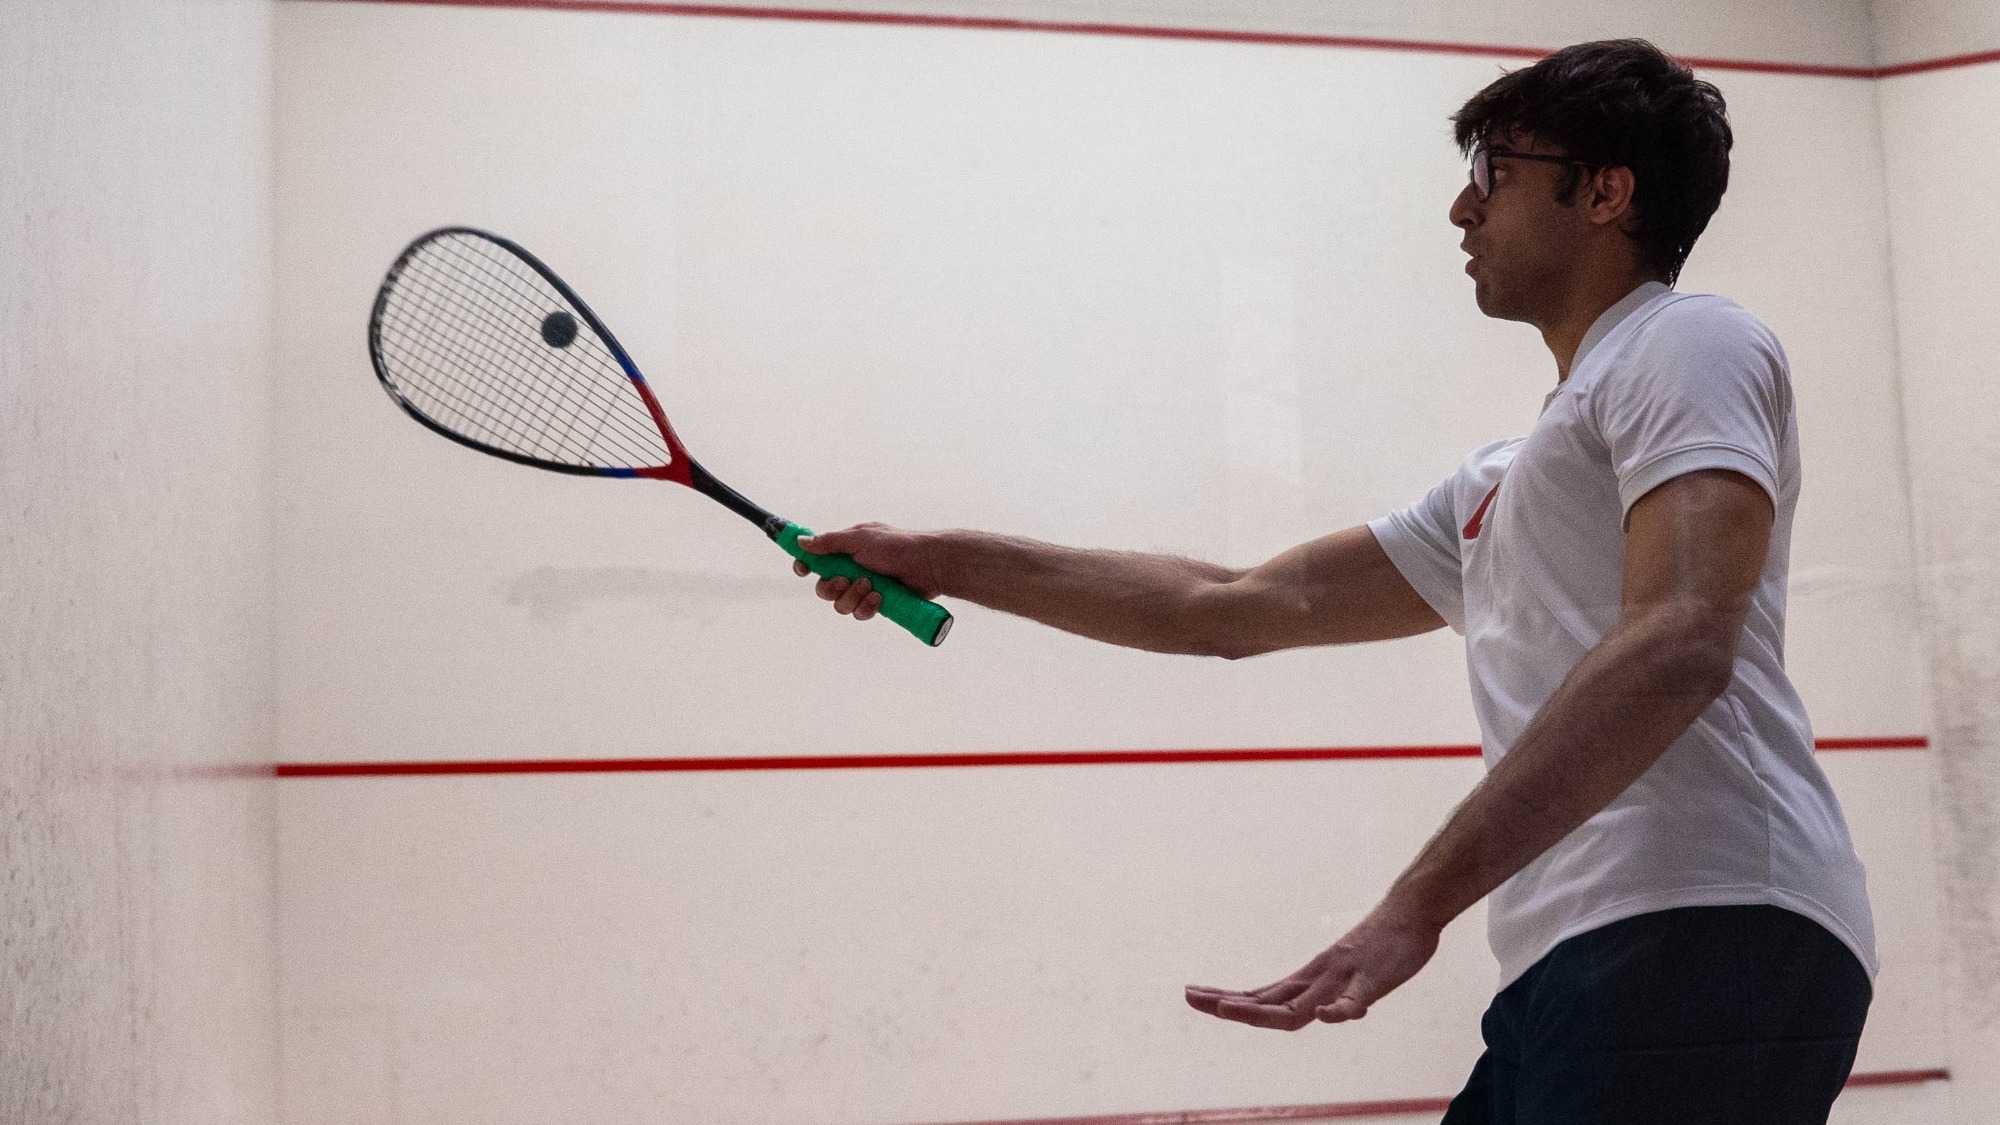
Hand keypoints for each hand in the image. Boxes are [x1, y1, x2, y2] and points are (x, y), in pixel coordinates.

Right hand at [790, 523, 945, 621]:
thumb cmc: (897, 546)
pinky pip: (859, 614)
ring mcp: (864, 589)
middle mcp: (852, 570)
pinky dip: (867, 607)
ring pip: (840, 605)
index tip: (802, 570)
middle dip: (831, 587)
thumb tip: (801, 541)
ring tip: (872, 586)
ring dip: (853, 597)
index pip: (816, 560)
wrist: (928, 565)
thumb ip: (829, 542)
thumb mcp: (860, 538)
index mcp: (845, 551)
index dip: (805, 566)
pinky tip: (880, 598)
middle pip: (823, 588)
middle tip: (846, 580)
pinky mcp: (876, 605)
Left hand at [1184, 903, 1439, 1029]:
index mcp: (1311, 980)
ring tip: (1226, 1009)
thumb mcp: (1355, 980)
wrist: (1413, 911)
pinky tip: (1326, 1016)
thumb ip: (1340, 1000)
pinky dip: (1340, 1010)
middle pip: (1269, 1001)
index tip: (1193, 995)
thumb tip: (1329, 1016)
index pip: (1261, 996)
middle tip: (1188, 995)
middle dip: (1229, 1003)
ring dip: (1261, 1009)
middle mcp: (1319, 979)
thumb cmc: (1383, 946)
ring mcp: (1344, 978)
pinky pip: (1356, 998)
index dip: (1228, 1001)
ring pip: (1299, 1004)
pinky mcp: (1374, 979)